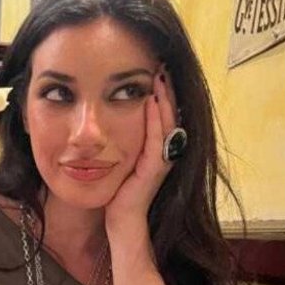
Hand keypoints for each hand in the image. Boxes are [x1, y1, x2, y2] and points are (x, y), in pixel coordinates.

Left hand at [105, 69, 178, 233]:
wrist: (121, 221)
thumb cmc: (119, 192)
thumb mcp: (124, 159)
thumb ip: (126, 139)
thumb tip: (113, 113)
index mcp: (159, 150)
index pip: (164, 115)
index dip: (164, 93)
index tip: (156, 69)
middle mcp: (165, 153)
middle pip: (171, 115)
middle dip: (167, 90)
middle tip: (162, 64)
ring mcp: (162, 162)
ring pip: (167, 124)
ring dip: (163, 99)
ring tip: (158, 76)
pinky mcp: (153, 170)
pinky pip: (156, 140)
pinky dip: (153, 119)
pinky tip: (149, 101)